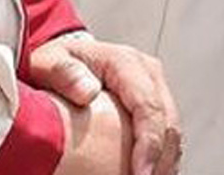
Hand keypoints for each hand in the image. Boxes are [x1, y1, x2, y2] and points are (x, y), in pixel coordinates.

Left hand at [29, 35, 180, 174]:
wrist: (62, 59)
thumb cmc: (55, 62)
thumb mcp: (50, 62)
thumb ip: (65, 73)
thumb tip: (88, 92)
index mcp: (127, 62)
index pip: (148, 106)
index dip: (149, 142)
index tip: (141, 172)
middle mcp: (148, 74)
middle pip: (168, 120)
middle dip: (161, 158)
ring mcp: (155, 88)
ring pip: (173, 129)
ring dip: (166, 159)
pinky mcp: (155, 102)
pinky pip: (167, 132)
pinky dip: (164, 156)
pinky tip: (153, 172)